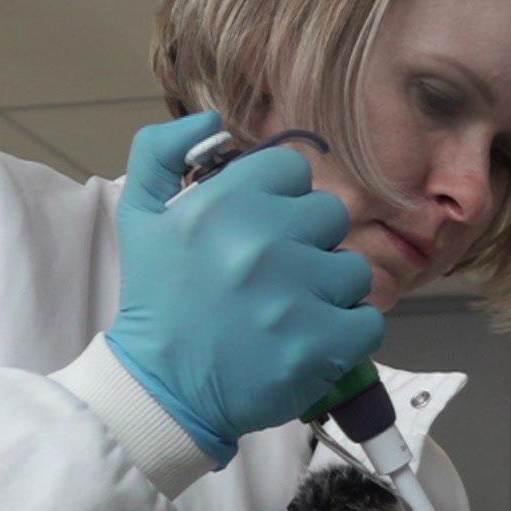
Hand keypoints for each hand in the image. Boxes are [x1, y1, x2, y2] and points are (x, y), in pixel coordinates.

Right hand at [106, 112, 383, 462]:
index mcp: (223, 203)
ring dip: (330, 291)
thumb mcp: (141, 215)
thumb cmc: (159, 302)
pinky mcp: (322, 343)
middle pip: (330, 215)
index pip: (293, 168)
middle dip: (308, 243)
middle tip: (276, 277)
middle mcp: (261, 241)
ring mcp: (295, 294)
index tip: (263, 230)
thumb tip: (211, 120)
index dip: (281, 199)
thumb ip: (162, 152)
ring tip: (292, 312)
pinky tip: (311, 340)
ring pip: (353, 268)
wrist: (161, 390)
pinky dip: (348, 334)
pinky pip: (369, 320)